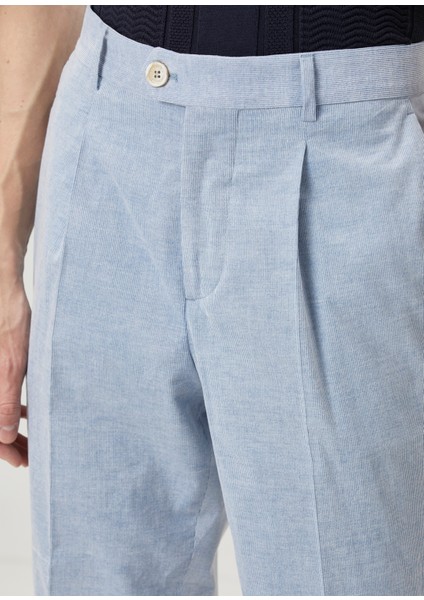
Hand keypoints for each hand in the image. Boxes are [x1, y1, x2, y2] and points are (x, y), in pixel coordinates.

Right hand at [0, 280, 30, 466]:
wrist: (3, 294)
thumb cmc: (9, 324)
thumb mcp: (12, 367)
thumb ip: (5, 401)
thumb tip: (4, 435)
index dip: (3, 450)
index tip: (22, 460)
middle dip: (8, 442)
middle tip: (31, 454)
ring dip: (10, 426)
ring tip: (31, 438)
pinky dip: (10, 407)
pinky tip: (26, 413)